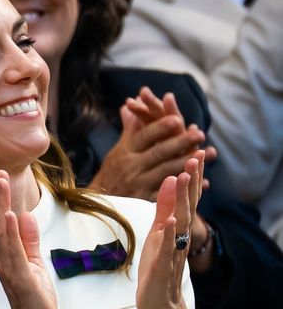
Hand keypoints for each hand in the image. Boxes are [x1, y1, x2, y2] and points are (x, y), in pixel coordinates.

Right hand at [0, 172, 60, 308]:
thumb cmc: (35, 299)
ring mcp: (8, 268)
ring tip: (0, 186)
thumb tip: (25, 216)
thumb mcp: (34, 262)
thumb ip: (29, 240)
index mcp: (6, 254)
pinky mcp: (20, 277)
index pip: (0, 221)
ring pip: (2, 232)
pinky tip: (10, 217)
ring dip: (0, 206)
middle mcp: (2, 258)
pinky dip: (10, 233)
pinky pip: (14, 251)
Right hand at [89, 89, 211, 199]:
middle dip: (180, 142)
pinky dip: (187, 187)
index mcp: (125, 152)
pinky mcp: (147, 201)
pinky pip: (170, 194)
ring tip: (207, 153)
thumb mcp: (118, 150)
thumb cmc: (113, 172)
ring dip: (188, 162)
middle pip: (158, 152)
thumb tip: (130, 105)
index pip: (143, 137)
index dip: (160, 128)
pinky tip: (203, 182)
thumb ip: (129, 129)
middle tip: (199, 133)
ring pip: (167, 172)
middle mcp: (132, 167)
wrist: (101, 203)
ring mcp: (140, 185)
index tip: (177, 119)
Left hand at [136, 155, 202, 308]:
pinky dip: (167, 235)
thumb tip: (171, 179)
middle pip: (187, 206)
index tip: (195, 153)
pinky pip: (166, 249)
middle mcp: (179, 238)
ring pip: (179, 224)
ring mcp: (172, 252)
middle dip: (191, 182)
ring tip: (181, 179)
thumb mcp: (159, 231)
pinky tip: (168, 221)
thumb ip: (165, 207)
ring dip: (181, 202)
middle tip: (193, 157)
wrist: (159, 302)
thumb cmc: (159, 265)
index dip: (192, 178)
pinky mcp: (161, 268)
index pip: (188, 199)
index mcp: (177, 229)